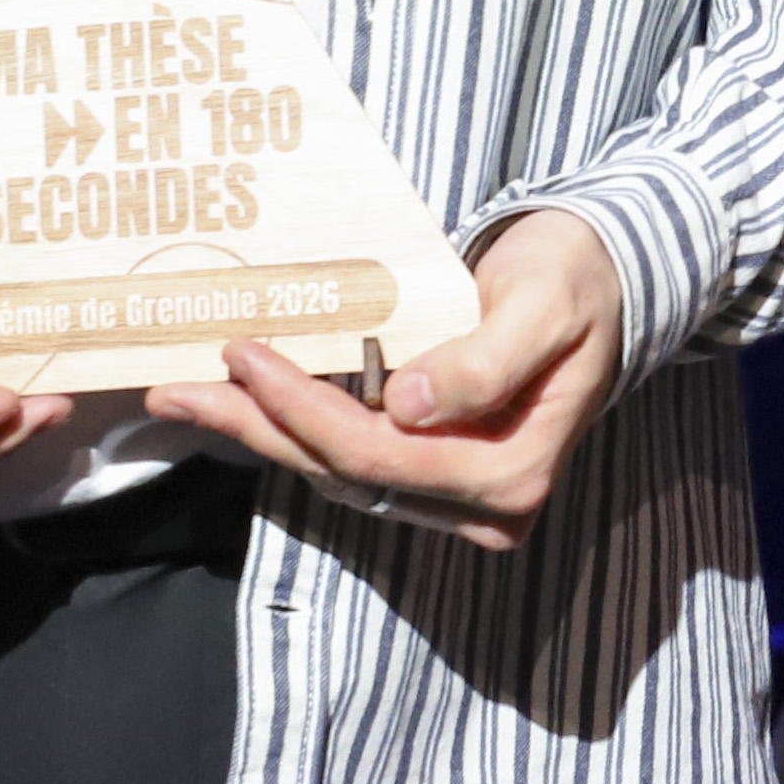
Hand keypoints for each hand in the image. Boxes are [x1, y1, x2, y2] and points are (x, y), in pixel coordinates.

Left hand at [141, 208, 627, 552]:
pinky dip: (292, 428)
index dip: (306, 412)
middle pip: (348, 472)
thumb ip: (484, 360)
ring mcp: (455, 495)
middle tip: (179, 389)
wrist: (604, 280)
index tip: (247, 355)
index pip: (383, 454)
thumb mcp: (544, 306)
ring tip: (185, 396)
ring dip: (261, 433)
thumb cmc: (577, 281)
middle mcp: (482, 503)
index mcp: (512, 472)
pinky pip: (350, 456)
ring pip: (338, 472)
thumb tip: (407, 406)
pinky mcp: (432, 473)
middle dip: (260, 428)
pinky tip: (242, 401)